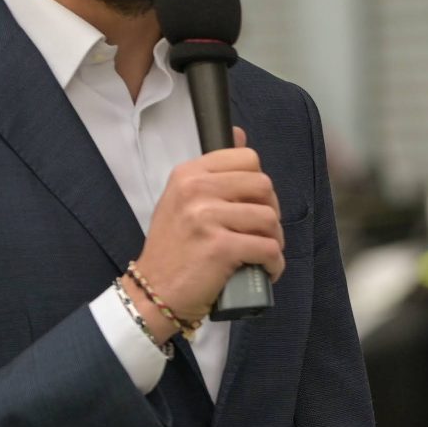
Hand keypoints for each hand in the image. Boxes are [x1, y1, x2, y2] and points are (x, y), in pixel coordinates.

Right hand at [127, 126, 282, 332]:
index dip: (258, 185)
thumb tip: (239, 134)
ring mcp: (207, 218)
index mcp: (188, 174)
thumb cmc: (174, 249)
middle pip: (264, 186)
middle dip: (271, 211)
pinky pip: (268, 248)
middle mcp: (195, 190)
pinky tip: (264, 270)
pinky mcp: (220, 247)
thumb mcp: (182, 200)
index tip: (251, 205)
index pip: (247, 158)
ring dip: (274, 240)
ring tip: (261, 254)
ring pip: (269, 218)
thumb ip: (212, 171)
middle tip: (260, 233)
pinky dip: (274, 263)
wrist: (153, 293)